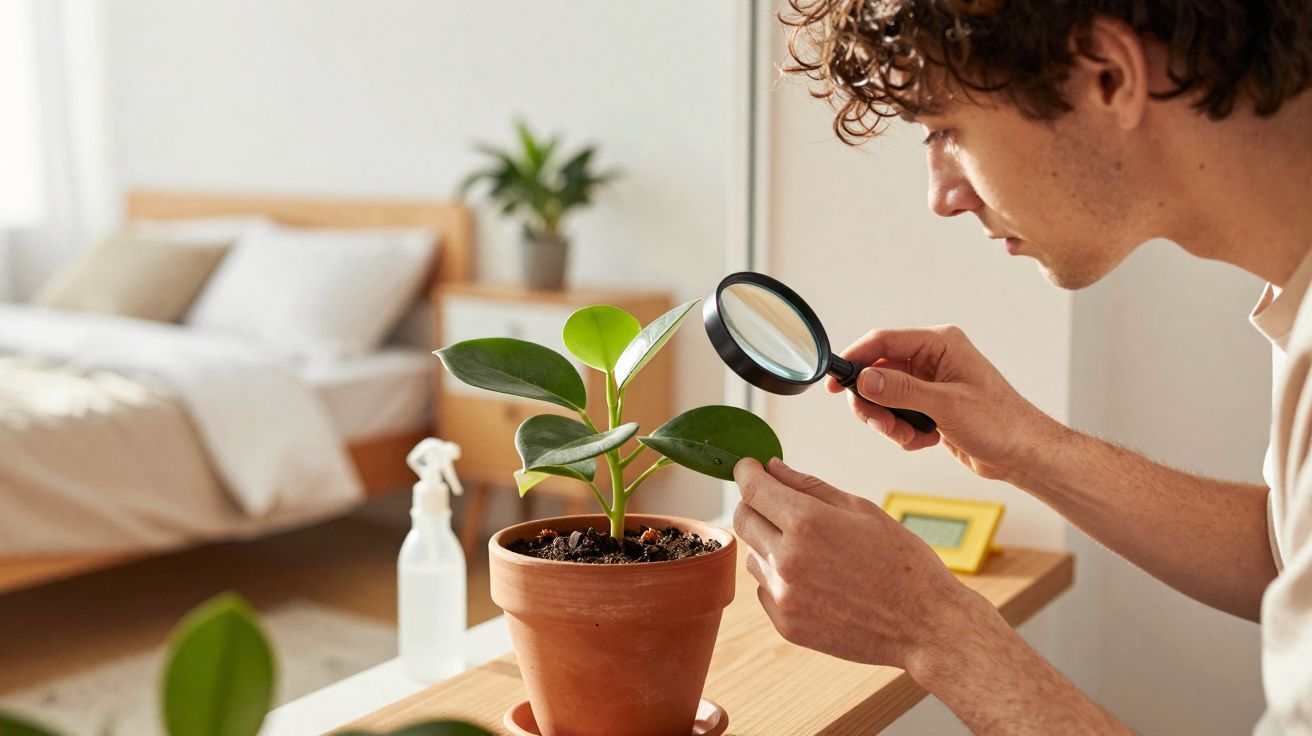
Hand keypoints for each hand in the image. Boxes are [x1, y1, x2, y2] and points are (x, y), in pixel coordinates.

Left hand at [732, 456, 982, 669]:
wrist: (924, 624)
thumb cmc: (902, 561)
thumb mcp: (861, 510)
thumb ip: (809, 486)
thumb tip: (772, 467)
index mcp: (807, 524)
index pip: (752, 488)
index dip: (746, 471)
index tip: (749, 467)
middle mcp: (787, 560)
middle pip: (742, 520)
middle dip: (754, 503)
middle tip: (775, 502)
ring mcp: (784, 596)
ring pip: (753, 556)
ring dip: (769, 544)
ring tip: (813, 551)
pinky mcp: (786, 625)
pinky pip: (766, 589)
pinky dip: (780, 579)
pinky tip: (817, 581)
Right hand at [824, 325, 1060, 481]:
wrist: (1023, 454)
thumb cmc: (999, 423)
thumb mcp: (946, 405)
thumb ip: (901, 390)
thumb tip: (864, 378)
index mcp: (940, 344)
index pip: (883, 341)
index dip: (855, 359)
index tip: (835, 383)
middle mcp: (932, 359)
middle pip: (878, 372)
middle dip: (874, 402)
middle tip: (880, 424)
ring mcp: (930, 383)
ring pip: (884, 397)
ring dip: (889, 421)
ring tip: (909, 436)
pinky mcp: (930, 406)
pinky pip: (897, 414)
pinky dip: (903, 431)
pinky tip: (924, 440)